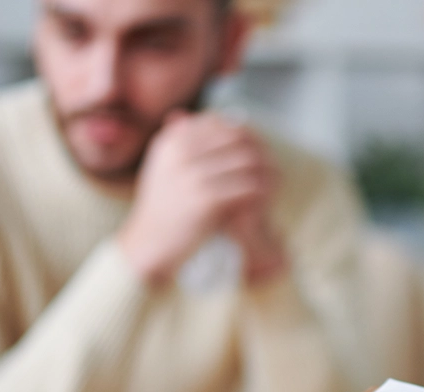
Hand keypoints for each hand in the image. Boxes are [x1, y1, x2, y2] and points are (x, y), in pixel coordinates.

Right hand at [118, 111, 280, 284]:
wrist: (150, 244)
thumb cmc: (163, 208)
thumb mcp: (168, 166)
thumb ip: (195, 140)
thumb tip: (232, 115)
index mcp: (172, 140)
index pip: (219, 124)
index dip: (243, 134)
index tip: (256, 148)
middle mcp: (180, 152)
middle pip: (236, 138)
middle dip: (258, 149)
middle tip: (271, 164)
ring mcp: (193, 174)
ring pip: (246, 160)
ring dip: (264, 170)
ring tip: (273, 181)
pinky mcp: (206, 198)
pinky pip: (247, 186)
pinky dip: (261, 190)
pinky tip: (267, 198)